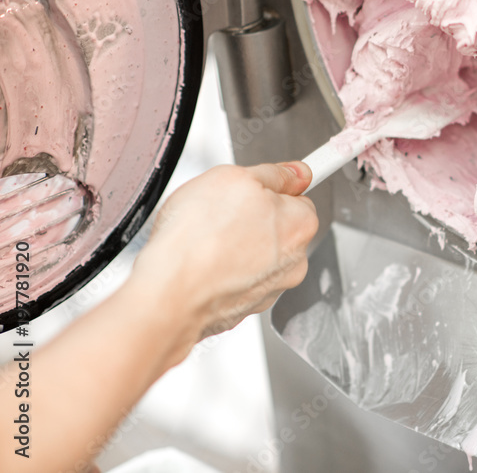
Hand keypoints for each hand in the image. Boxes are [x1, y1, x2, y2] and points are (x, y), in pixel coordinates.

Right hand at [130, 162, 318, 362]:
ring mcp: (268, 289)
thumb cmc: (200, 239)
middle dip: (251, 218)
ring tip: (204, 241)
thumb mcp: (236, 177)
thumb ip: (273, 174)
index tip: (264, 186)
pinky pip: (233, 280)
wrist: (170, 294)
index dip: (273, 188)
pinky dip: (220, 272)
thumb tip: (295, 172)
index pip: (299, 197)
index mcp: (301, 225)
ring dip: (234, 246)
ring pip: (254, 256)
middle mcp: (294, 262)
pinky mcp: (242, 308)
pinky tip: (200, 264)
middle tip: (221, 214)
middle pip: (276, 228)